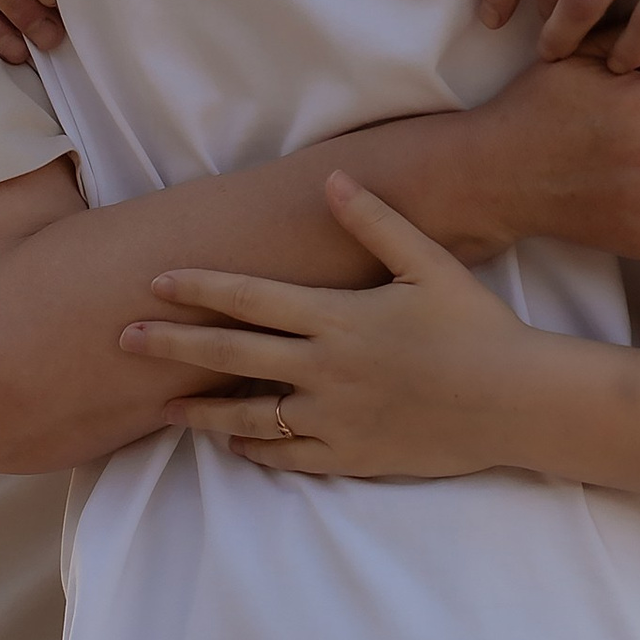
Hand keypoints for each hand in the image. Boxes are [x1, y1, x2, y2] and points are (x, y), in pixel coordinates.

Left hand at [124, 175, 537, 476]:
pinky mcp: (350, 457)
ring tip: (163, 409)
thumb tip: (332, 181)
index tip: (156, 282)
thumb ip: (376, 223)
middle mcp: (325, 371)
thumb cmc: (476, 326)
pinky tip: (232, 443)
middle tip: (124, 340)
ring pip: (248, 417)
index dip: (201, 288)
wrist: (515, 401)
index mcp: (339, 317)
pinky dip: (253, 449)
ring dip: (200, 412)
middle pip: (232, 356)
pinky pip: (286, 457)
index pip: (252, 299)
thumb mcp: (429, 264)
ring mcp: (334, 420)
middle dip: (174, 346)